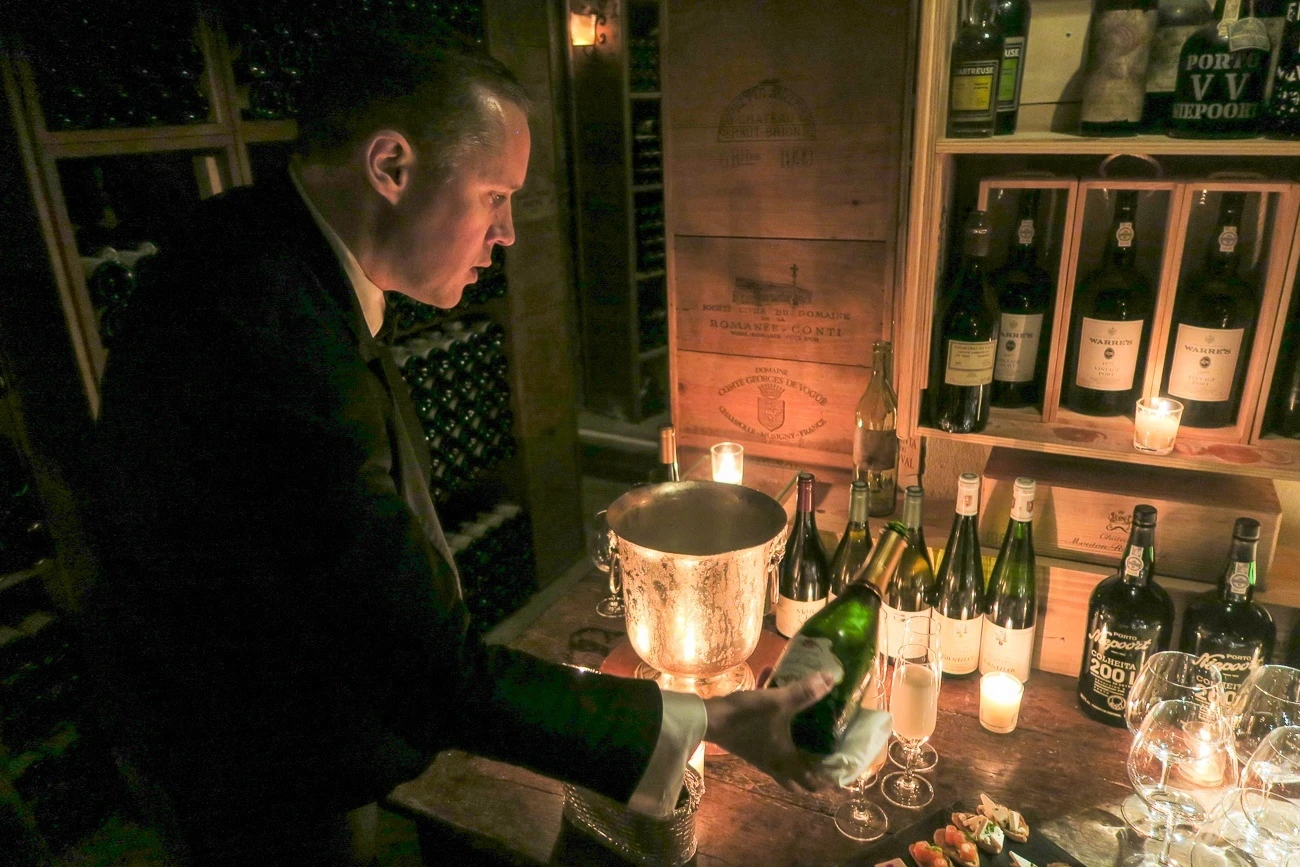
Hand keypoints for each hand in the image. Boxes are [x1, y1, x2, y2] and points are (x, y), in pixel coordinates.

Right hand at [701, 672, 835, 792]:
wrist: (708, 718)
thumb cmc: (746, 717)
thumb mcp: (777, 702)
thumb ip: (804, 692)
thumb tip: (831, 679)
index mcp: (786, 762)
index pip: (813, 783)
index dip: (830, 780)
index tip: (843, 767)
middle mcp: (775, 764)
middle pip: (798, 779)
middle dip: (813, 770)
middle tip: (827, 752)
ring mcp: (761, 756)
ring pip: (784, 762)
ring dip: (796, 754)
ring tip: (809, 735)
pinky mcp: (751, 744)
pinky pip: (771, 742)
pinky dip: (778, 730)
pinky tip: (778, 705)